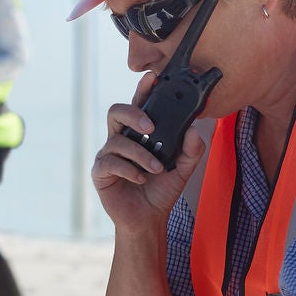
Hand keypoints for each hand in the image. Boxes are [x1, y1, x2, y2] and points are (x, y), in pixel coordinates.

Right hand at [92, 72, 207, 234]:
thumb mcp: (184, 168)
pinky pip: (111, 163)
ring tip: (157, 168)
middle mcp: (120, 139)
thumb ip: (192, 149)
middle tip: (150, 126)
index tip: (153, 78)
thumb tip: (194, 130)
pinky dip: (130, 169)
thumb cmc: (161, 190)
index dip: (142, 90)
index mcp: (138, 133)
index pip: (138, 105)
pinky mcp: (100, 172)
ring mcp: (108, 155)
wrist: (149, 218)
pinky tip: (142, 178)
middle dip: (133, 113)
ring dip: (141, 153)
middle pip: (116, 111)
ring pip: (117, 140)